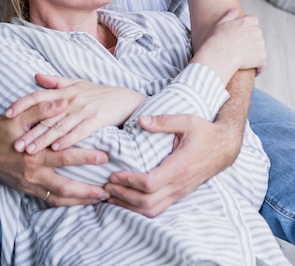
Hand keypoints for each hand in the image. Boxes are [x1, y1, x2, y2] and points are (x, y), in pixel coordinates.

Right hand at [0, 102, 109, 205]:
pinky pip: (51, 201)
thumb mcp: (18, 116)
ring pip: (60, 198)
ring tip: (99, 198)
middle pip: (67, 187)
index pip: (66, 157)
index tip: (106, 156)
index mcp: (34, 155)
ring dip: (80, 200)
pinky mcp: (27, 190)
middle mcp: (33, 174)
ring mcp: (30, 185)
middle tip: (109, 189)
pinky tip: (79, 200)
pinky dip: (67, 202)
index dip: (87, 157)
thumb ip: (41, 108)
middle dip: (88, 190)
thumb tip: (63, 102)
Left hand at [8, 74, 145, 153]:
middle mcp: (73, 99)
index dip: (22, 104)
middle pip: (46, 116)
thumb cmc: (100, 93)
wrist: (127, 99)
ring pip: (60, 126)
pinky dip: (67, 140)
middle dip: (29, 131)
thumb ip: (56, 82)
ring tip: (29, 150)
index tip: (7, 114)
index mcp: (66, 91)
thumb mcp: (77, 83)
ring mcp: (85, 110)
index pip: (39, 96)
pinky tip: (56, 150)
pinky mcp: (97, 120)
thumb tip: (36, 76)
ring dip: (44, 139)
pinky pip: (80, 132)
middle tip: (14, 143)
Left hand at [105, 112, 239, 216]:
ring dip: (130, 206)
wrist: (225, 146)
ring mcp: (180, 192)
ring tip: (111, 196)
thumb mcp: (187, 120)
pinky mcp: (179, 194)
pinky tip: (127, 200)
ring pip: (152, 210)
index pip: (150, 183)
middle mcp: (180, 184)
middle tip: (106, 187)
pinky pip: (158, 208)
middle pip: (147, 203)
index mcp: (179, 167)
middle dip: (124, 197)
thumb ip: (163, 120)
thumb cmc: (205, 132)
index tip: (113, 175)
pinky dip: (139, 208)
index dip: (129, 182)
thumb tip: (140, 120)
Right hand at [192, 9, 266, 81]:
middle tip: (240, 50)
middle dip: (251, 42)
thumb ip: (229, 16)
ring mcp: (261, 44)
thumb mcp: (220, 24)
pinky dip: (258, 68)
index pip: (253, 21)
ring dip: (254, 54)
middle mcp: (257, 31)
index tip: (240, 35)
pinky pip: (261, 65)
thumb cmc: (216, 40)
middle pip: (257, 36)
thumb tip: (234, 10)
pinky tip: (251, 71)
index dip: (247, 29)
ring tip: (243, 61)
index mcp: (248, 20)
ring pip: (259, 50)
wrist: (219, 55)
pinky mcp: (262, 58)